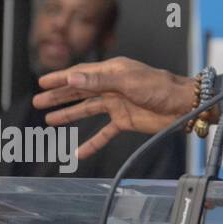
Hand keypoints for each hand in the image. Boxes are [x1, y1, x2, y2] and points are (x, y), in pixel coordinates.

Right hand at [34, 57, 198, 160]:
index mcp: (113, 71)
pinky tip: (79, 152)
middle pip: (80, 91)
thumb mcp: (128, 81)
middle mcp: (113, 86)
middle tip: (38, 102)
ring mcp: (118, 104)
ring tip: (50, 120)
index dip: (61, 78)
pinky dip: (92, 142)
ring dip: (70, 115)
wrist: (184, 105)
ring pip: (88, 110)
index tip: (42, 82)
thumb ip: (100, 79)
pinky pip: (104, 132)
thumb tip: (73, 77)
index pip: (81, 73)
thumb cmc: (161, 87)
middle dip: (59, 96)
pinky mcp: (126, 121)